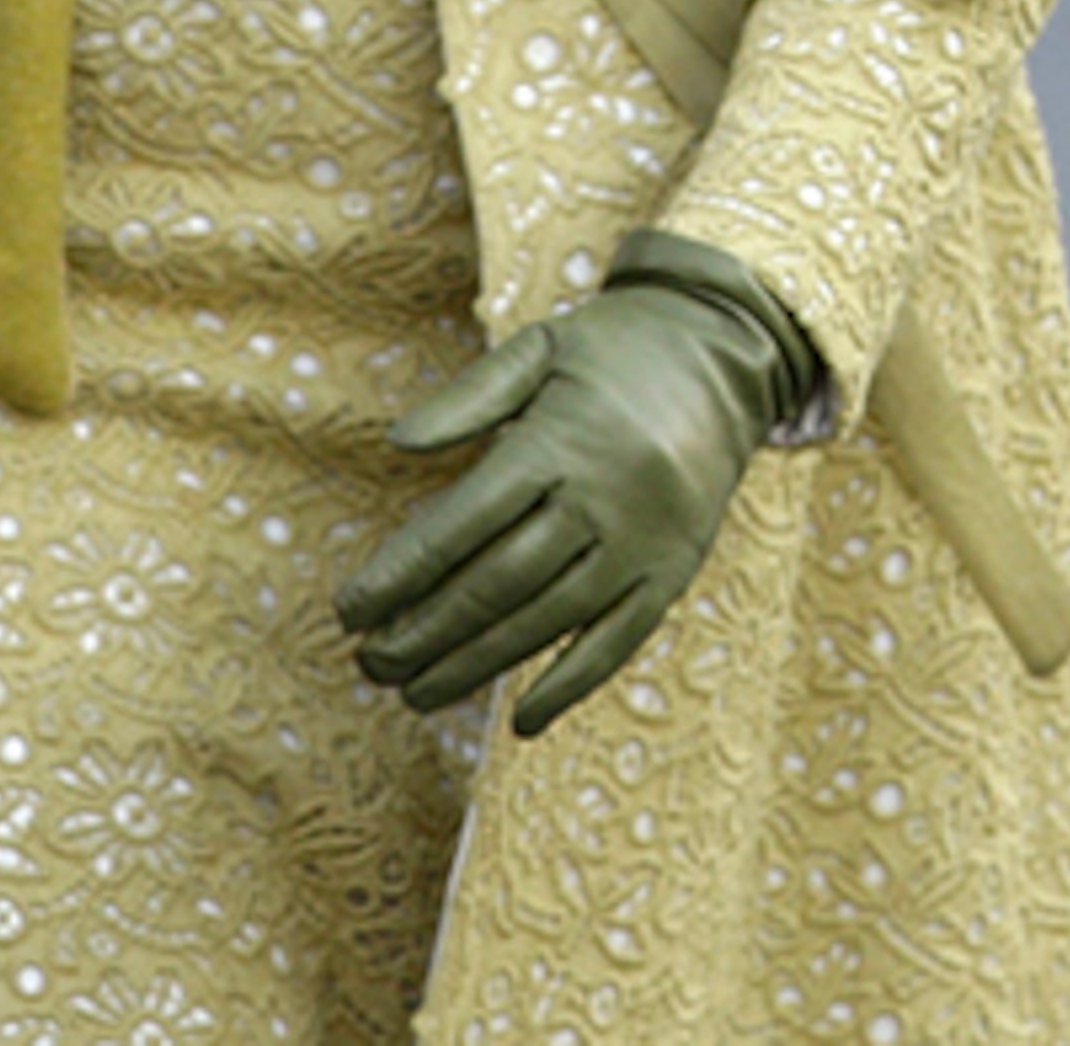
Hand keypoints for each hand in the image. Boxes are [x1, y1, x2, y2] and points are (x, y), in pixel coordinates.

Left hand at [336, 232, 814, 737]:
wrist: (721, 358)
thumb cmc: (607, 352)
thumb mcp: (537, 347)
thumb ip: (467, 398)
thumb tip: (396, 443)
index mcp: (558, 442)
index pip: (463, 523)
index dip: (402, 572)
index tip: (348, 609)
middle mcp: (602, 501)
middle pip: (499, 582)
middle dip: (426, 630)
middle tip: (367, 663)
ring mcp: (643, 545)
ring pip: (549, 622)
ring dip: (479, 664)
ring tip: (415, 692)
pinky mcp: (674, 574)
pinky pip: (619, 642)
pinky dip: (570, 685)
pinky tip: (522, 722)